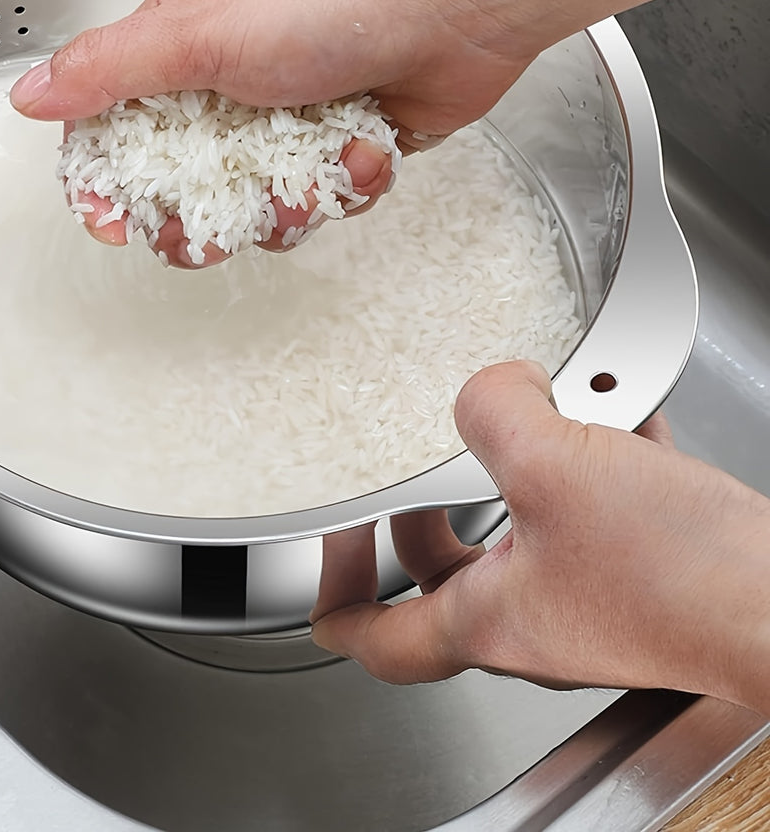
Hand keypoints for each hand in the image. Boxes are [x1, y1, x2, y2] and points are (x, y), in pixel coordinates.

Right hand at [10, 0, 534, 265]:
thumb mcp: (198, 29)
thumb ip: (108, 69)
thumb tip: (31, 97)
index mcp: (184, 36)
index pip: (117, 120)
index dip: (106, 180)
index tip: (111, 223)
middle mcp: (234, 76)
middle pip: (186, 180)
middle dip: (200, 218)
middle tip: (210, 235)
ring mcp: (293, 113)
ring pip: (258, 201)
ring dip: (286, 206)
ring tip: (313, 177)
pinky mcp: (346, 141)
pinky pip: (323, 197)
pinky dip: (346, 185)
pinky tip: (369, 150)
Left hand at [311, 360, 769, 714]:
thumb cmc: (685, 579)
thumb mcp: (555, 468)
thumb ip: (495, 412)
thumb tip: (490, 387)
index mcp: (487, 620)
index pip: (372, 635)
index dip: (337, 588)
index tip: (338, 535)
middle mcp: (532, 620)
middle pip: (441, 575)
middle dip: (425, 510)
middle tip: (419, 472)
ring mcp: (586, 601)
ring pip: (518, 533)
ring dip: (520, 467)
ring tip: (531, 413)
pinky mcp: (635, 576)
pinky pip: (588, 512)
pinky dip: (589, 461)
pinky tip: (611, 411)